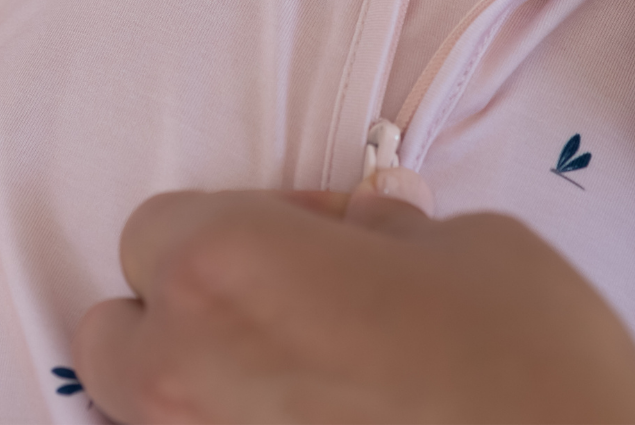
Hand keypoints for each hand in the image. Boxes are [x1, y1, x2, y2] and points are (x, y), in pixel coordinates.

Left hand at [73, 186, 634, 423]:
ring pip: (143, 415)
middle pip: (114, 335)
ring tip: (288, 385)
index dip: (226, 228)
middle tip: (271, 320)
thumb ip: (371, 232)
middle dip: (173, 320)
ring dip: (194, 393)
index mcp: (222, 265)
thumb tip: (356, 237)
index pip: (152, 229)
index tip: (301, 240)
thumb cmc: (519, 351)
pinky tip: (305, 424)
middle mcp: (184, 372)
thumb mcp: (456, 244)